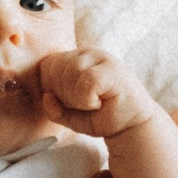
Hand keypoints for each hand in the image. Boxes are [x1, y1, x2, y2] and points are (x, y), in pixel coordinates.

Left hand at [35, 47, 163, 135]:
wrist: (131, 125)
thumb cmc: (101, 116)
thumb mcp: (70, 116)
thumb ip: (54, 110)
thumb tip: (46, 98)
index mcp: (73, 58)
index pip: (47, 66)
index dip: (52, 88)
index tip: (70, 102)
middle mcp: (86, 53)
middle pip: (56, 70)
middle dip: (64, 94)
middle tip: (83, 104)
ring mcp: (101, 58)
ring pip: (70, 73)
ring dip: (77, 98)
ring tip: (92, 103)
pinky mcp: (112, 68)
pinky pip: (87, 81)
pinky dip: (88, 99)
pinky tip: (99, 103)